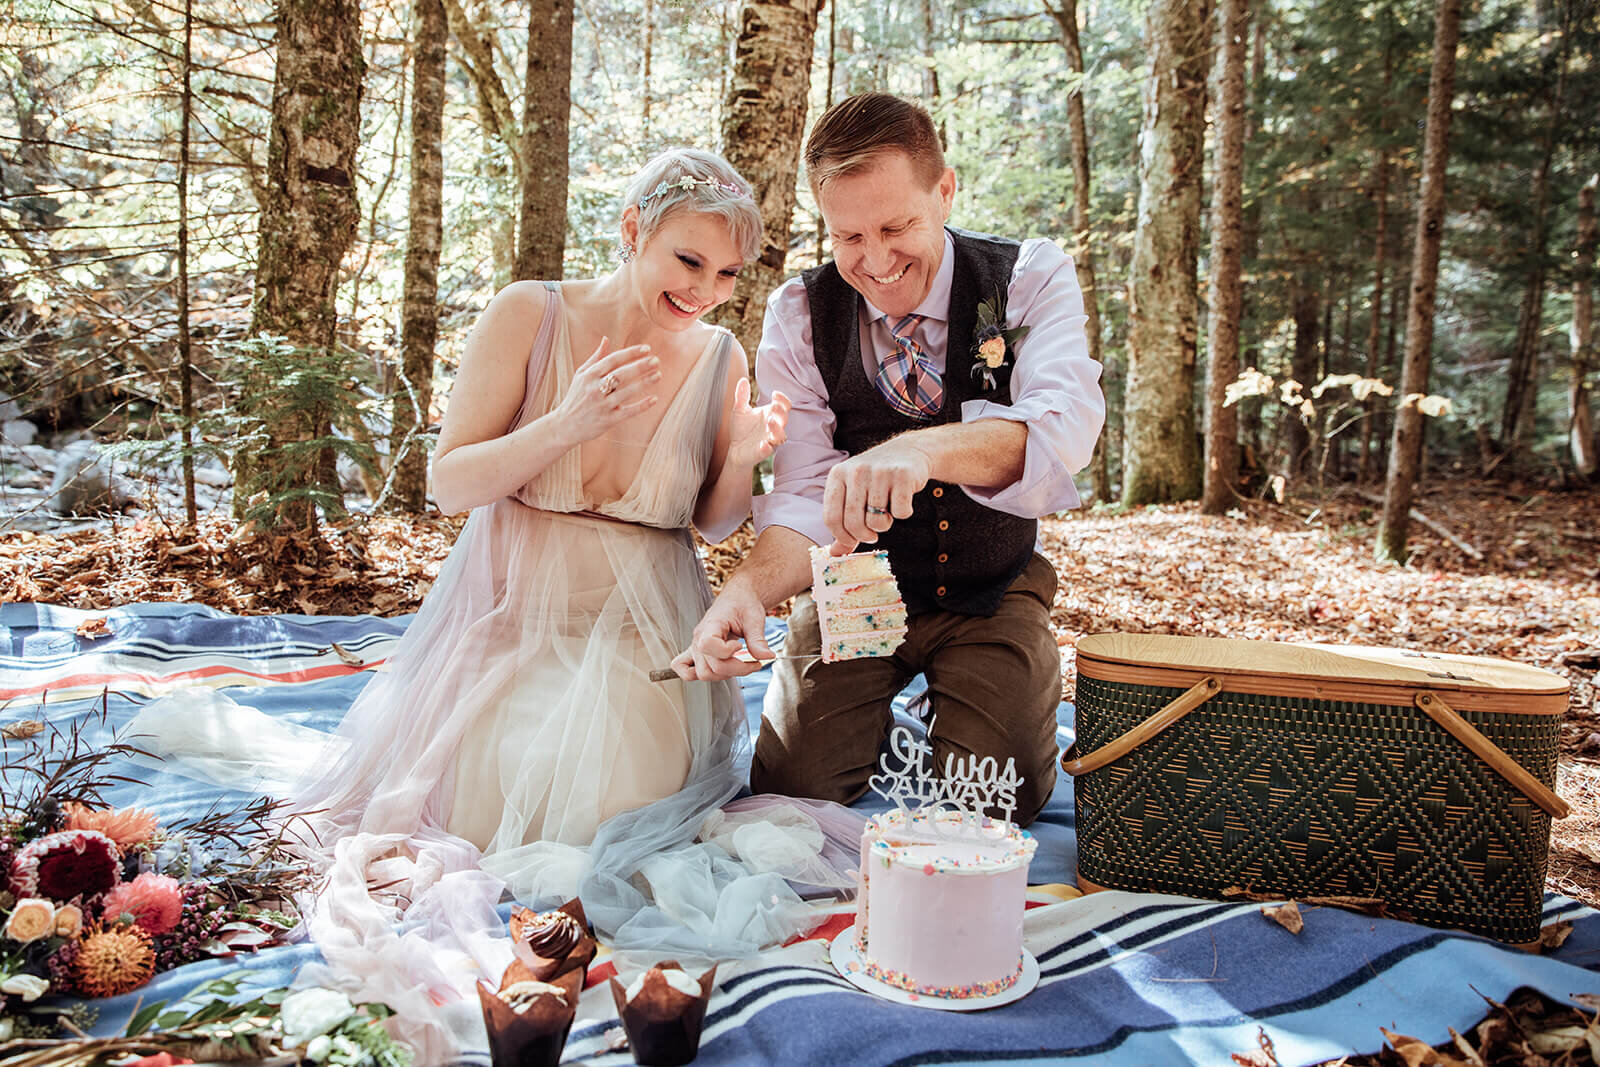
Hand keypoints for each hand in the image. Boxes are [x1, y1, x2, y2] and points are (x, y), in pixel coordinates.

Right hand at [551, 336, 660, 443]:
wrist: (565, 425)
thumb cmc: (576, 397)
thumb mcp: (581, 375)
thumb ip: (596, 358)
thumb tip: (606, 339)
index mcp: (589, 376)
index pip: (612, 360)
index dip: (630, 353)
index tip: (647, 349)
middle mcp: (594, 389)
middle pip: (620, 374)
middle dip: (640, 366)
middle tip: (656, 361)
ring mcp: (601, 405)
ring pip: (626, 392)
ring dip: (644, 383)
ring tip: (658, 375)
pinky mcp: (607, 420)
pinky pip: (627, 412)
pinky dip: (641, 406)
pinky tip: (654, 399)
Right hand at [670, 580, 771, 680]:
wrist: (738, 598)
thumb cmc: (742, 604)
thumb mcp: (754, 619)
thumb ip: (758, 640)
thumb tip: (766, 657)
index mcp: (711, 624)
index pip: (707, 645)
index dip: (726, 651)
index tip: (740, 646)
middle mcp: (699, 637)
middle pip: (709, 667)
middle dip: (735, 669)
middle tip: (754, 662)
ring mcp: (696, 647)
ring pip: (703, 674)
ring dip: (725, 674)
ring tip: (741, 665)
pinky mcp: (699, 653)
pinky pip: (686, 671)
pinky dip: (699, 676)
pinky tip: (719, 671)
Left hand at [725, 379, 790, 468]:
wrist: (735, 448)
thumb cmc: (741, 428)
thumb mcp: (739, 410)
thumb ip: (742, 396)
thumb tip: (743, 380)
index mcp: (770, 414)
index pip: (784, 406)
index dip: (783, 399)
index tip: (775, 394)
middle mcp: (773, 427)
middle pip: (784, 419)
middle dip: (781, 412)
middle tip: (774, 407)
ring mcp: (769, 440)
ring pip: (780, 436)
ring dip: (777, 429)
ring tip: (769, 422)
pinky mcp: (762, 452)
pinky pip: (768, 450)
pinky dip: (767, 448)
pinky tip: (763, 444)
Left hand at [821, 435, 932, 553]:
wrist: (909, 451)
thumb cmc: (876, 478)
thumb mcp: (854, 494)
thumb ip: (843, 523)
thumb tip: (836, 554)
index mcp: (837, 474)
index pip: (831, 517)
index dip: (842, 536)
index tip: (853, 540)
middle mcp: (856, 471)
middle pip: (853, 523)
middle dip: (864, 536)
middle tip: (872, 534)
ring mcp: (879, 472)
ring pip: (877, 521)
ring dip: (884, 524)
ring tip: (887, 511)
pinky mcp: (903, 475)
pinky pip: (901, 512)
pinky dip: (903, 513)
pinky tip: (901, 500)